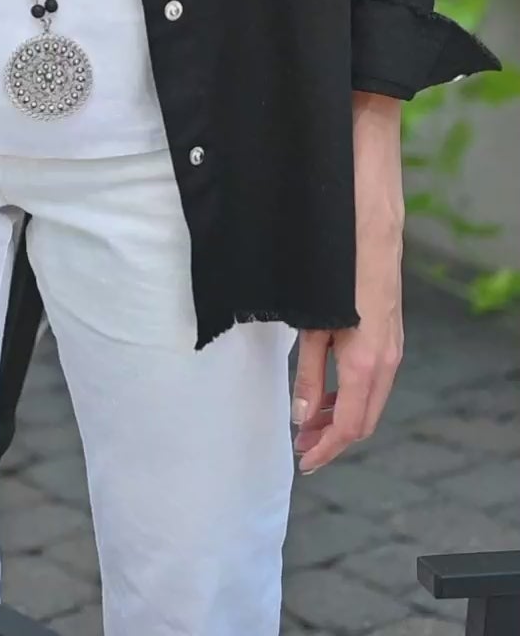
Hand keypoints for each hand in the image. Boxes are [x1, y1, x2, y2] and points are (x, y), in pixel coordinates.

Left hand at [290, 217, 404, 474]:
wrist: (369, 235)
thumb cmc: (336, 276)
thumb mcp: (313, 329)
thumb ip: (310, 376)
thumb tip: (303, 417)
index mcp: (366, 365)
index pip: (350, 426)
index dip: (327, 448)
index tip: (305, 459)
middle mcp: (387, 363)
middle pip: (364, 421)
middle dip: (333, 438)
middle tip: (302, 445)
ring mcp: (393, 350)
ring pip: (370, 402)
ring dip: (342, 417)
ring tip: (310, 422)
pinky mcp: (391, 338)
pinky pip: (375, 382)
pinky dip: (353, 396)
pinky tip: (330, 392)